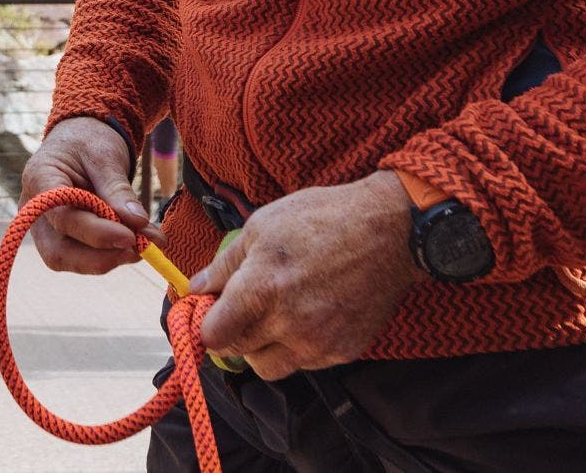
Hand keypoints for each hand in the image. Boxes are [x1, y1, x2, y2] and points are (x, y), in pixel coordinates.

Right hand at [20, 116, 153, 273]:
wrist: (80, 138)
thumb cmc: (88, 141)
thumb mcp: (105, 156)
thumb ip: (118, 189)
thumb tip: (139, 223)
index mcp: (39, 180)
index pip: (62, 218)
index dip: (96, 234)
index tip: (130, 237)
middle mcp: (35, 211)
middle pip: (58, 252)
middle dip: (100, 258)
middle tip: (139, 249)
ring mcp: (46, 228)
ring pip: (71, 259)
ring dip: (111, 258)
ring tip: (146, 244)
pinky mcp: (63, 238)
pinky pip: (85, 255)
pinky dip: (114, 253)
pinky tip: (140, 241)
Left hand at [191, 171, 420, 379]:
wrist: (390, 231)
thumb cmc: (322, 218)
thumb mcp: (262, 226)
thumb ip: (224, 264)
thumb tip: (196, 287)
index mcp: (260, 290)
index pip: (214, 336)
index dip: (206, 325)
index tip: (211, 312)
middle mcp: (287, 324)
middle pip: (238, 353)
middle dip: (233, 334)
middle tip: (242, 309)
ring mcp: (318, 343)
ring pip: (270, 367)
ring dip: (264, 347)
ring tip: (277, 313)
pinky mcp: (343, 352)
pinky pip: (305, 362)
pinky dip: (298, 346)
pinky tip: (309, 314)